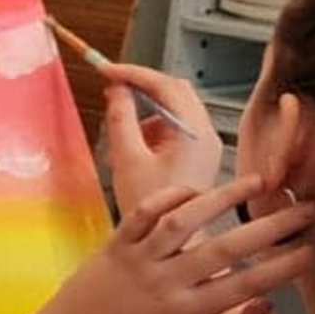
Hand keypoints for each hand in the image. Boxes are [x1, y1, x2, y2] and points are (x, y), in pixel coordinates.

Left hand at [16, 175, 314, 313]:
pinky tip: (198, 190)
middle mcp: (166, 282)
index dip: (285, 265)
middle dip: (273, 226)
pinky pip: (144, 212)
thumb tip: (267, 303)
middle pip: (228, 248)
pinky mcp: (115, 244)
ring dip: (225, 196)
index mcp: (188, 313)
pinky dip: (171, 196)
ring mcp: (139, 260)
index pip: (248, 284)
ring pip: (186, 220)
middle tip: (307, 209)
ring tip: (259, 181)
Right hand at [95, 60, 221, 218]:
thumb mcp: (126, 159)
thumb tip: (117, 90)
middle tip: (113, 87)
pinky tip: (138, 143)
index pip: (166, 85)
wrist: (174, 243)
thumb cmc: (153, 210)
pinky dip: (156, 124)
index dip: (134, 73)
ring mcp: (206, 144)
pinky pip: (178, 125)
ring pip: (177, 107)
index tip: (106, 70)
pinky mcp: (200, 155)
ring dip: (149, 106)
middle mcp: (207, 134)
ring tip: (123, 125)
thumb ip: (121, 119)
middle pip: (177, 91)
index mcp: (194, 133)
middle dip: (144, 86)